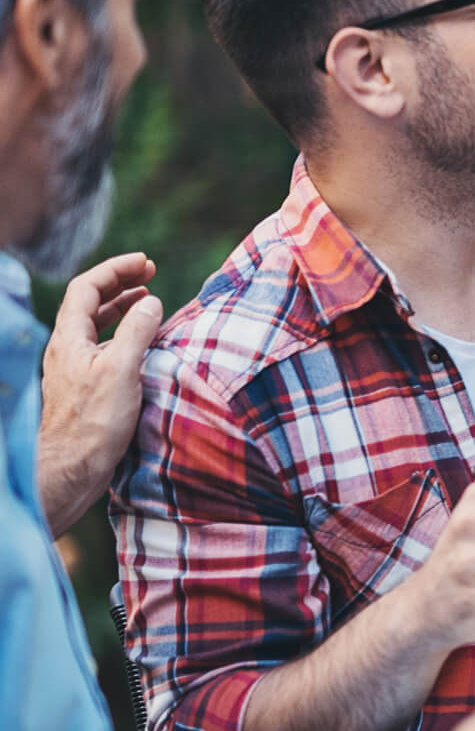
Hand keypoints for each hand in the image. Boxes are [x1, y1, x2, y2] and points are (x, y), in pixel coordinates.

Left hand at [37, 252, 161, 536]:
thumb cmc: (94, 421)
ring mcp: (74, 368)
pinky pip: (103, 347)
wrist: (71, 467)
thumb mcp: (122, 369)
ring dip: (122, 308)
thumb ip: (138, 331)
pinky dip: (124, 334)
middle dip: (120, 284)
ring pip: (96, 326)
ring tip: (148, 301)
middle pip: (89, 303)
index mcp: (69, 339)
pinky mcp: (84, 387)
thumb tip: (151, 302)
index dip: (115, 270)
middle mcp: (67, 349)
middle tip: (150, 274)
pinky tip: (142, 343)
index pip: (87, 288)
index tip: (146, 263)